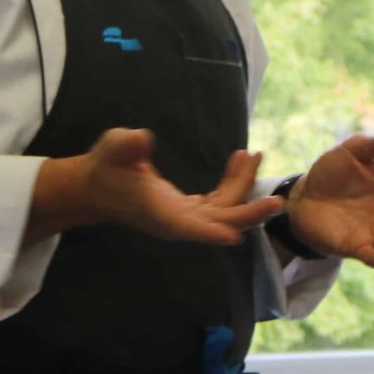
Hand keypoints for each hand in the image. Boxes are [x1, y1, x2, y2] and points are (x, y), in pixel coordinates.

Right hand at [33, 130, 284, 245]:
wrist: (96, 185)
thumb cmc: (103, 167)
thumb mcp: (113, 150)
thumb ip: (127, 146)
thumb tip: (143, 137)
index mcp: (160, 216)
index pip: (190, 228)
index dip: (213, 232)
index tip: (237, 235)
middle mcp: (177, 222)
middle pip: (220, 223)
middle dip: (249, 213)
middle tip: (277, 200)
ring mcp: (185, 218)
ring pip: (224, 210)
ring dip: (243, 186)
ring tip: (254, 155)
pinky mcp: (189, 210)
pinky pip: (219, 201)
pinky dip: (232, 183)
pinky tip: (240, 159)